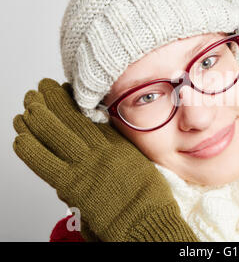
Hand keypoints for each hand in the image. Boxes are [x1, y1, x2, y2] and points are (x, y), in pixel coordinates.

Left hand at [12, 78, 197, 241]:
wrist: (146, 219)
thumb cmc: (148, 198)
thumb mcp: (140, 165)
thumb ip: (120, 152)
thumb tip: (104, 144)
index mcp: (117, 144)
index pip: (90, 116)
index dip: (73, 101)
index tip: (64, 90)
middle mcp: (99, 150)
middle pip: (70, 117)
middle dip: (51, 100)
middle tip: (40, 88)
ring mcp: (84, 166)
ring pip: (54, 134)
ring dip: (37, 117)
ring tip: (27, 104)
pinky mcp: (71, 184)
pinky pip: (44, 163)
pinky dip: (30, 149)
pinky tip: (20, 137)